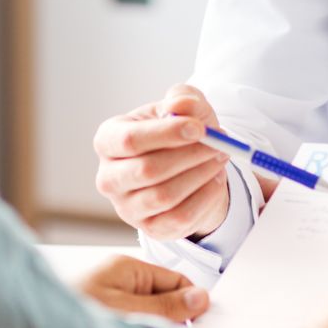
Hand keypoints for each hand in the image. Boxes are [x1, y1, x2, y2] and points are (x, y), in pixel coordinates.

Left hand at [75, 253, 210, 322]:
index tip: (203, 326)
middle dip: (173, 318)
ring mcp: (107, 295)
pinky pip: (131, 321)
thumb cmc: (72, 321)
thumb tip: (201, 297)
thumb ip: (165, 306)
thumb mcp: (127, 312)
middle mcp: (117, 277)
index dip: (191, 302)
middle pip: (163, 295)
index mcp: (126, 267)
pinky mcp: (99, 314)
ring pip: (147, 311)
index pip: (176, 279)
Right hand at [93, 84, 231, 239]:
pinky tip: (215, 180)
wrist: (187, 167)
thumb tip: (183, 106)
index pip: (129, 139)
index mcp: (108, 140)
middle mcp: (109, 177)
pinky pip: (179, 218)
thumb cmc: (178, 132)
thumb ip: (183, 98)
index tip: (199, 128)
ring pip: (164, 196)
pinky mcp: (149, 228)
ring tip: (220, 158)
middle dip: (189, 156)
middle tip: (219, 144)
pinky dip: (204, 198)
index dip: (166, 134)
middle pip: (147, 170)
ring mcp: (126, 207)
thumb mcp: (183, 106)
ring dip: (200, 175)